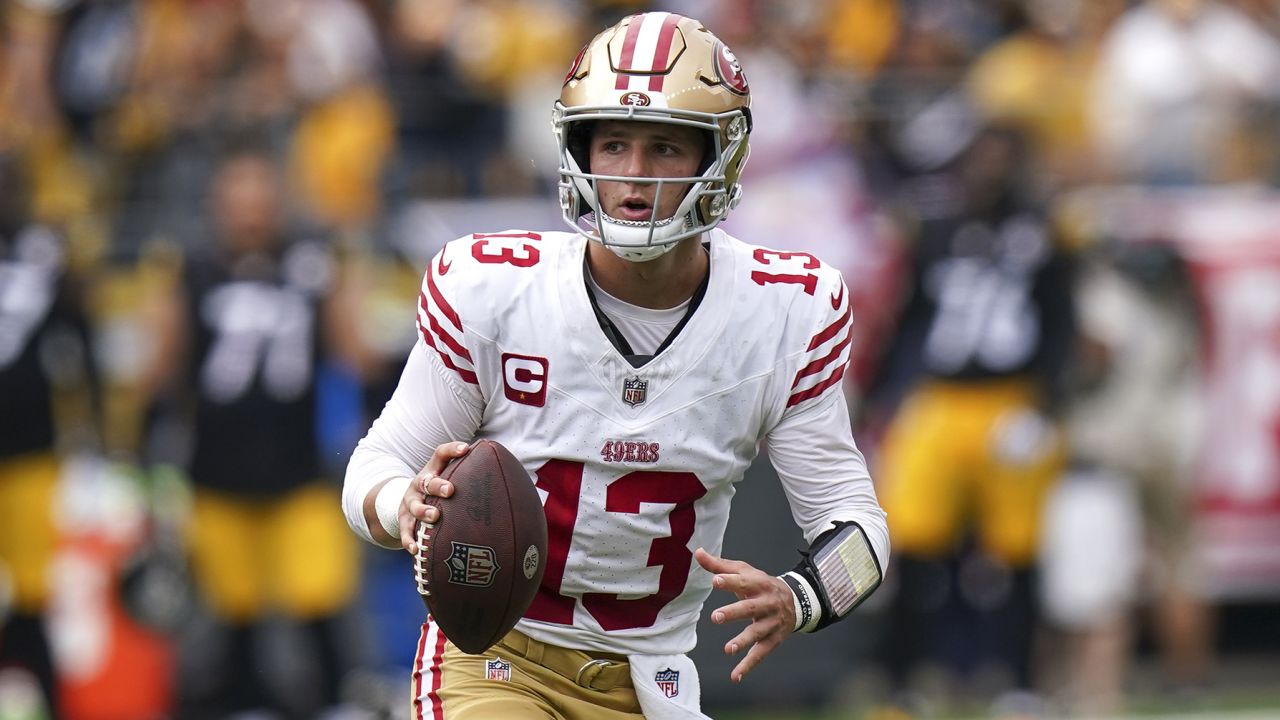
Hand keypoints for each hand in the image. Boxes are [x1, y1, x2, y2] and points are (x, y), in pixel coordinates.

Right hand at [401, 441, 470, 552]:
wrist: (406, 502)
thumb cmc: (439, 490)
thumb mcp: (448, 478)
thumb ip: (472, 477)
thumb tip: (513, 483)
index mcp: (433, 470)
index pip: (440, 454)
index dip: (451, 450)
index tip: (465, 449)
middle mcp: (419, 484)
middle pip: (426, 481)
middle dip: (438, 485)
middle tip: (450, 490)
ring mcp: (410, 502)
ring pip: (414, 505)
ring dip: (423, 511)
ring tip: (434, 517)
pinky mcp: (404, 520)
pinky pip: (405, 531)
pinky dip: (409, 539)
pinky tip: (416, 549)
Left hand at [695, 547, 795, 682]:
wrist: (796, 601)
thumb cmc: (761, 584)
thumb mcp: (744, 572)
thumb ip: (720, 566)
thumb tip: (698, 553)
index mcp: (759, 583)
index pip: (743, 582)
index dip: (730, 581)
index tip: (715, 581)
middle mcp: (767, 603)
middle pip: (750, 608)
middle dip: (734, 612)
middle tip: (716, 617)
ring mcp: (771, 623)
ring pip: (758, 633)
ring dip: (743, 641)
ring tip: (728, 649)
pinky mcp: (773, 640)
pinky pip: (760, 654)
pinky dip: (748, 666)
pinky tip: (735, 676)